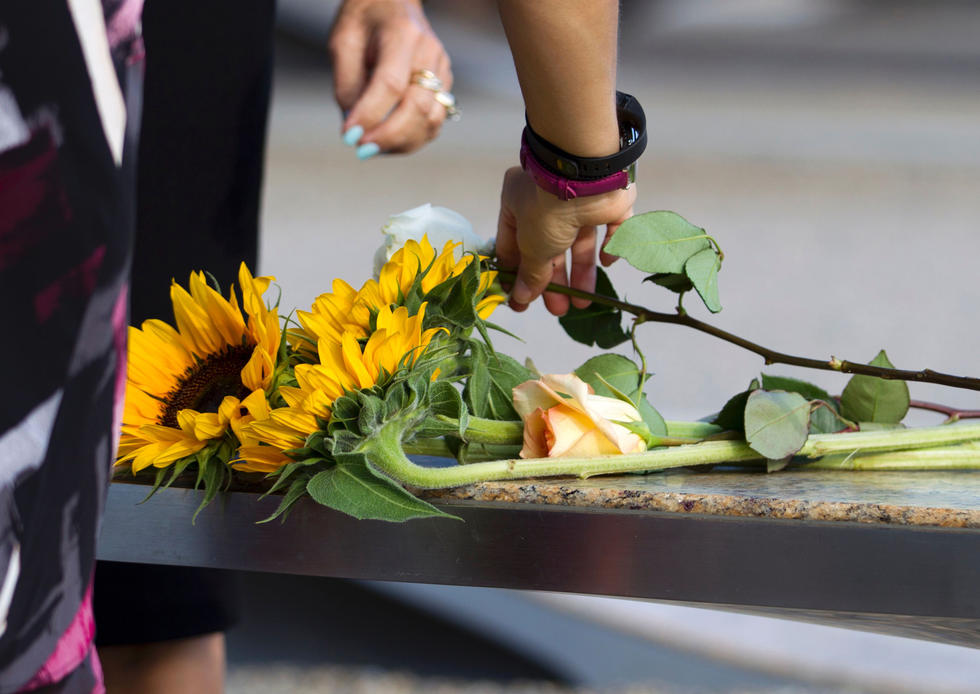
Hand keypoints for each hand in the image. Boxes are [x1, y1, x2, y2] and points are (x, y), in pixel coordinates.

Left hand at [329, 0, 451, 153]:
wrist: (393, 2)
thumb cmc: (365, 19)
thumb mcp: (343, 42)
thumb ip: (347, 84)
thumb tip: (353, 127)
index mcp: (403, 34)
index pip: (391, 84)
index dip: (370, 114)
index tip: (349, 135)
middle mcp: (429, 53)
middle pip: (417, 107)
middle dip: (387, 136)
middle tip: (360, 149)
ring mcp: (442, 71)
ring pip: (431, 121)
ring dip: (400, 143)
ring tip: (372, 147)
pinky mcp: (444, 86)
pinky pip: (434, 123)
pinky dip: (412, 139)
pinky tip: (389, 141)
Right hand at [495, 167, 635, 315]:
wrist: (588, 178)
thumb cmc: (547, 208)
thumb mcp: (532, 247)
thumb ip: (530, 274)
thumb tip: (520, 298)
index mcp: (518, 204)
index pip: (513, 245)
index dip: (517, 275)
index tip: (521, 301)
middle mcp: (547, 200)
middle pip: (549, 248)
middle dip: (554, 280)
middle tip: (558, 309)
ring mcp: (580, 200)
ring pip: (580, 242)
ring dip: (581, 272)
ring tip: (582, 302)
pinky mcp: (608, 201)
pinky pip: (611, 227)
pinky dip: (610, 246)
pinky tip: (607, 263)